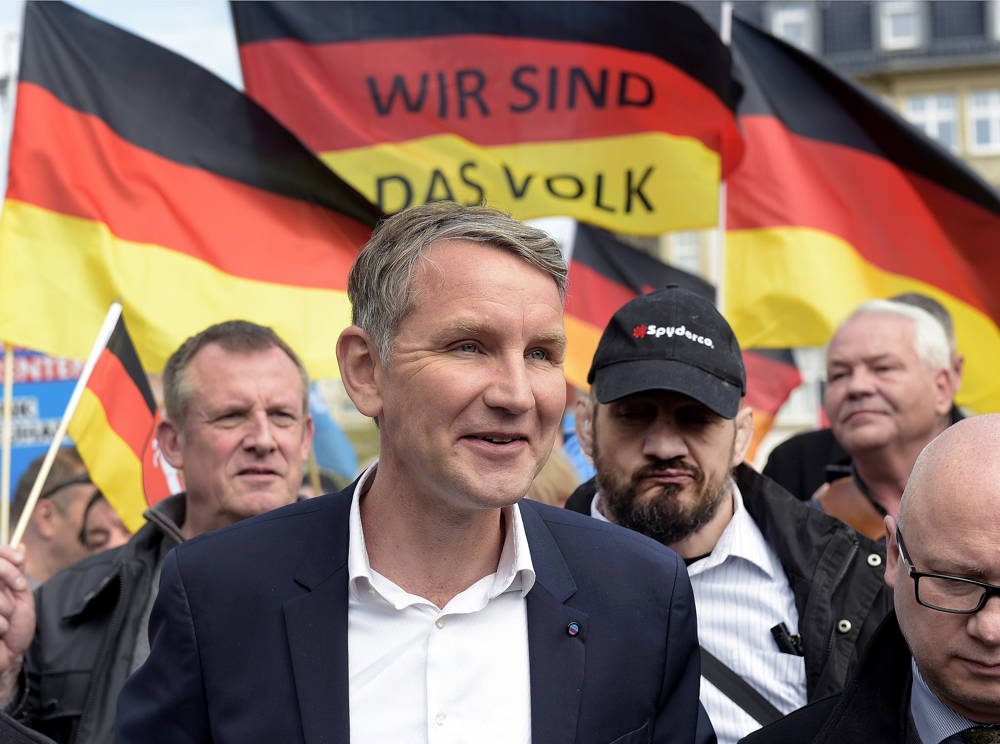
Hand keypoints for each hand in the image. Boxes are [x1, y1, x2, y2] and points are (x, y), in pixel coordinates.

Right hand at [0, 545, 34, 704]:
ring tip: (5, 621)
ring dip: (4, 607)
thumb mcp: (20, 596)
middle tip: (20, 588)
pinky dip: (0, 623)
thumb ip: (17, 571)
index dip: (4, 553)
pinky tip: (0, 632)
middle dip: (10, 576)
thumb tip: (20, 545)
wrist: (8, 657)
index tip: (20, 559)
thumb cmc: (13, 627)